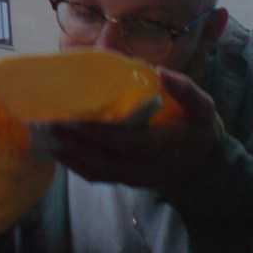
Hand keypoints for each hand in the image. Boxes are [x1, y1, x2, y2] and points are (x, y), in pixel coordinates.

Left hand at [45, 66, 223, 191]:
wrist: (204, 166)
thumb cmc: (198, 130)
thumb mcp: (202, 107)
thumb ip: (185, 89)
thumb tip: (161, 71)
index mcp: (162, 148)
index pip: (128, 144)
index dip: (103, 135)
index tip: (81, 120)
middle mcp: (145, 169)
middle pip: (105, 161)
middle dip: (77, 145)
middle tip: (53, 125)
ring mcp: (133, 179)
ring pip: (98, 172)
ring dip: (71, 156)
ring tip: (49, 136)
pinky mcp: (125, 181)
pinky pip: (98, 177)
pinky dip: (77, 166)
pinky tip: (60, 151)